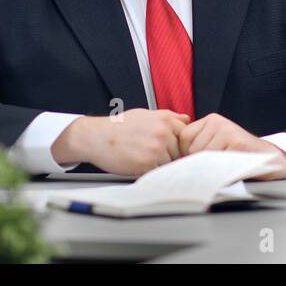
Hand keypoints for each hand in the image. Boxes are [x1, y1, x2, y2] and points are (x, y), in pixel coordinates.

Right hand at [51, 109, 189, 176]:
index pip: (187, 135)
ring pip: (172, 162)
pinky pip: (160, 171)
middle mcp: (163, 132)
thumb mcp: (145, 114)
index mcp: (165, 119)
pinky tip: (143, 165)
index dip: (181, 143)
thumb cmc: (120, 127)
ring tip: (147, 159)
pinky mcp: (147, 164)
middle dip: (172, 155)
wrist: (97, 137)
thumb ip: (168, 117)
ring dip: (163, 164)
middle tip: (157, 155)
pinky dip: (154, 171)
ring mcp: (156, 148)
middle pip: (181, 150)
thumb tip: (187, 119)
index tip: (174, 147)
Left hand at [177, 113, 285, 180]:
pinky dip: (220, 169)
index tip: (200, 160)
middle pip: (191, 148)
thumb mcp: (218, 144)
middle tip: (218, 163)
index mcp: (211, 120)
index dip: (187, 153)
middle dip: (199, 161)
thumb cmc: (240, 155)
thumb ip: (199, 145)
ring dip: (211, 166)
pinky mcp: (236, 144)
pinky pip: (216, 161)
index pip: (184, 138)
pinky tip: (231, 166)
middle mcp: (218, 122)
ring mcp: (228, 131)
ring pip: (202, 156)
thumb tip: (175, 160)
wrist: (270, 159)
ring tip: (226, 164)